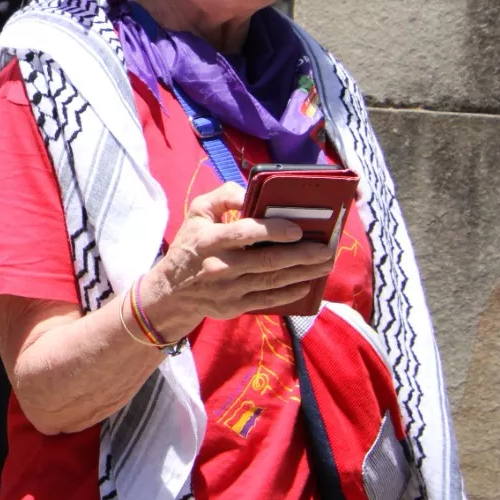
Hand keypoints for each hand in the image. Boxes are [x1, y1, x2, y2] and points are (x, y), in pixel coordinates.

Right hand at [143, 183, 337, 334]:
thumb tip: (251, 193)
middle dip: (302, 254)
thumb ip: (223, 196)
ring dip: (304, 272)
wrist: (172, 291)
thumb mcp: (197, 213)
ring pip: (273, 281)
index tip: (298, 229)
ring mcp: (228, 289)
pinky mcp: (235, 306)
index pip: (244, 233)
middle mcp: (219, 265)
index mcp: (209, 239)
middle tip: (328, 248)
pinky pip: (268, 300)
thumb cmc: (191, 245)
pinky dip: (290, 292)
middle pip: (268, 260)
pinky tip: (307, 284)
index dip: (273, 230)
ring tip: (326, 263)